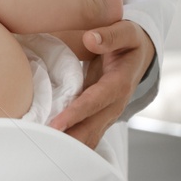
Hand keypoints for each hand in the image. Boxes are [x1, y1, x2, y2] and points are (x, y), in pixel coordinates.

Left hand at [48, 19, 153, 149]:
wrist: (139, 56)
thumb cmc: (130, 42)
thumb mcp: (126, 31)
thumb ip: (110, 35)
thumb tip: (91, 39)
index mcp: (120, 84)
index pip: (95, 102)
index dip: (76, 114)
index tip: (56, 124)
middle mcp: (114, 105)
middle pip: (90, 129)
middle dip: (68, 140)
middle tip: (40, 145)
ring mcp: (106, 114)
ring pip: (88, 137)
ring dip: (67, 145)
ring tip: (41, 149)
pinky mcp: (98, 116)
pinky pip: (84, 133)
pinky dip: (69, 142)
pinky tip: (49, 144)